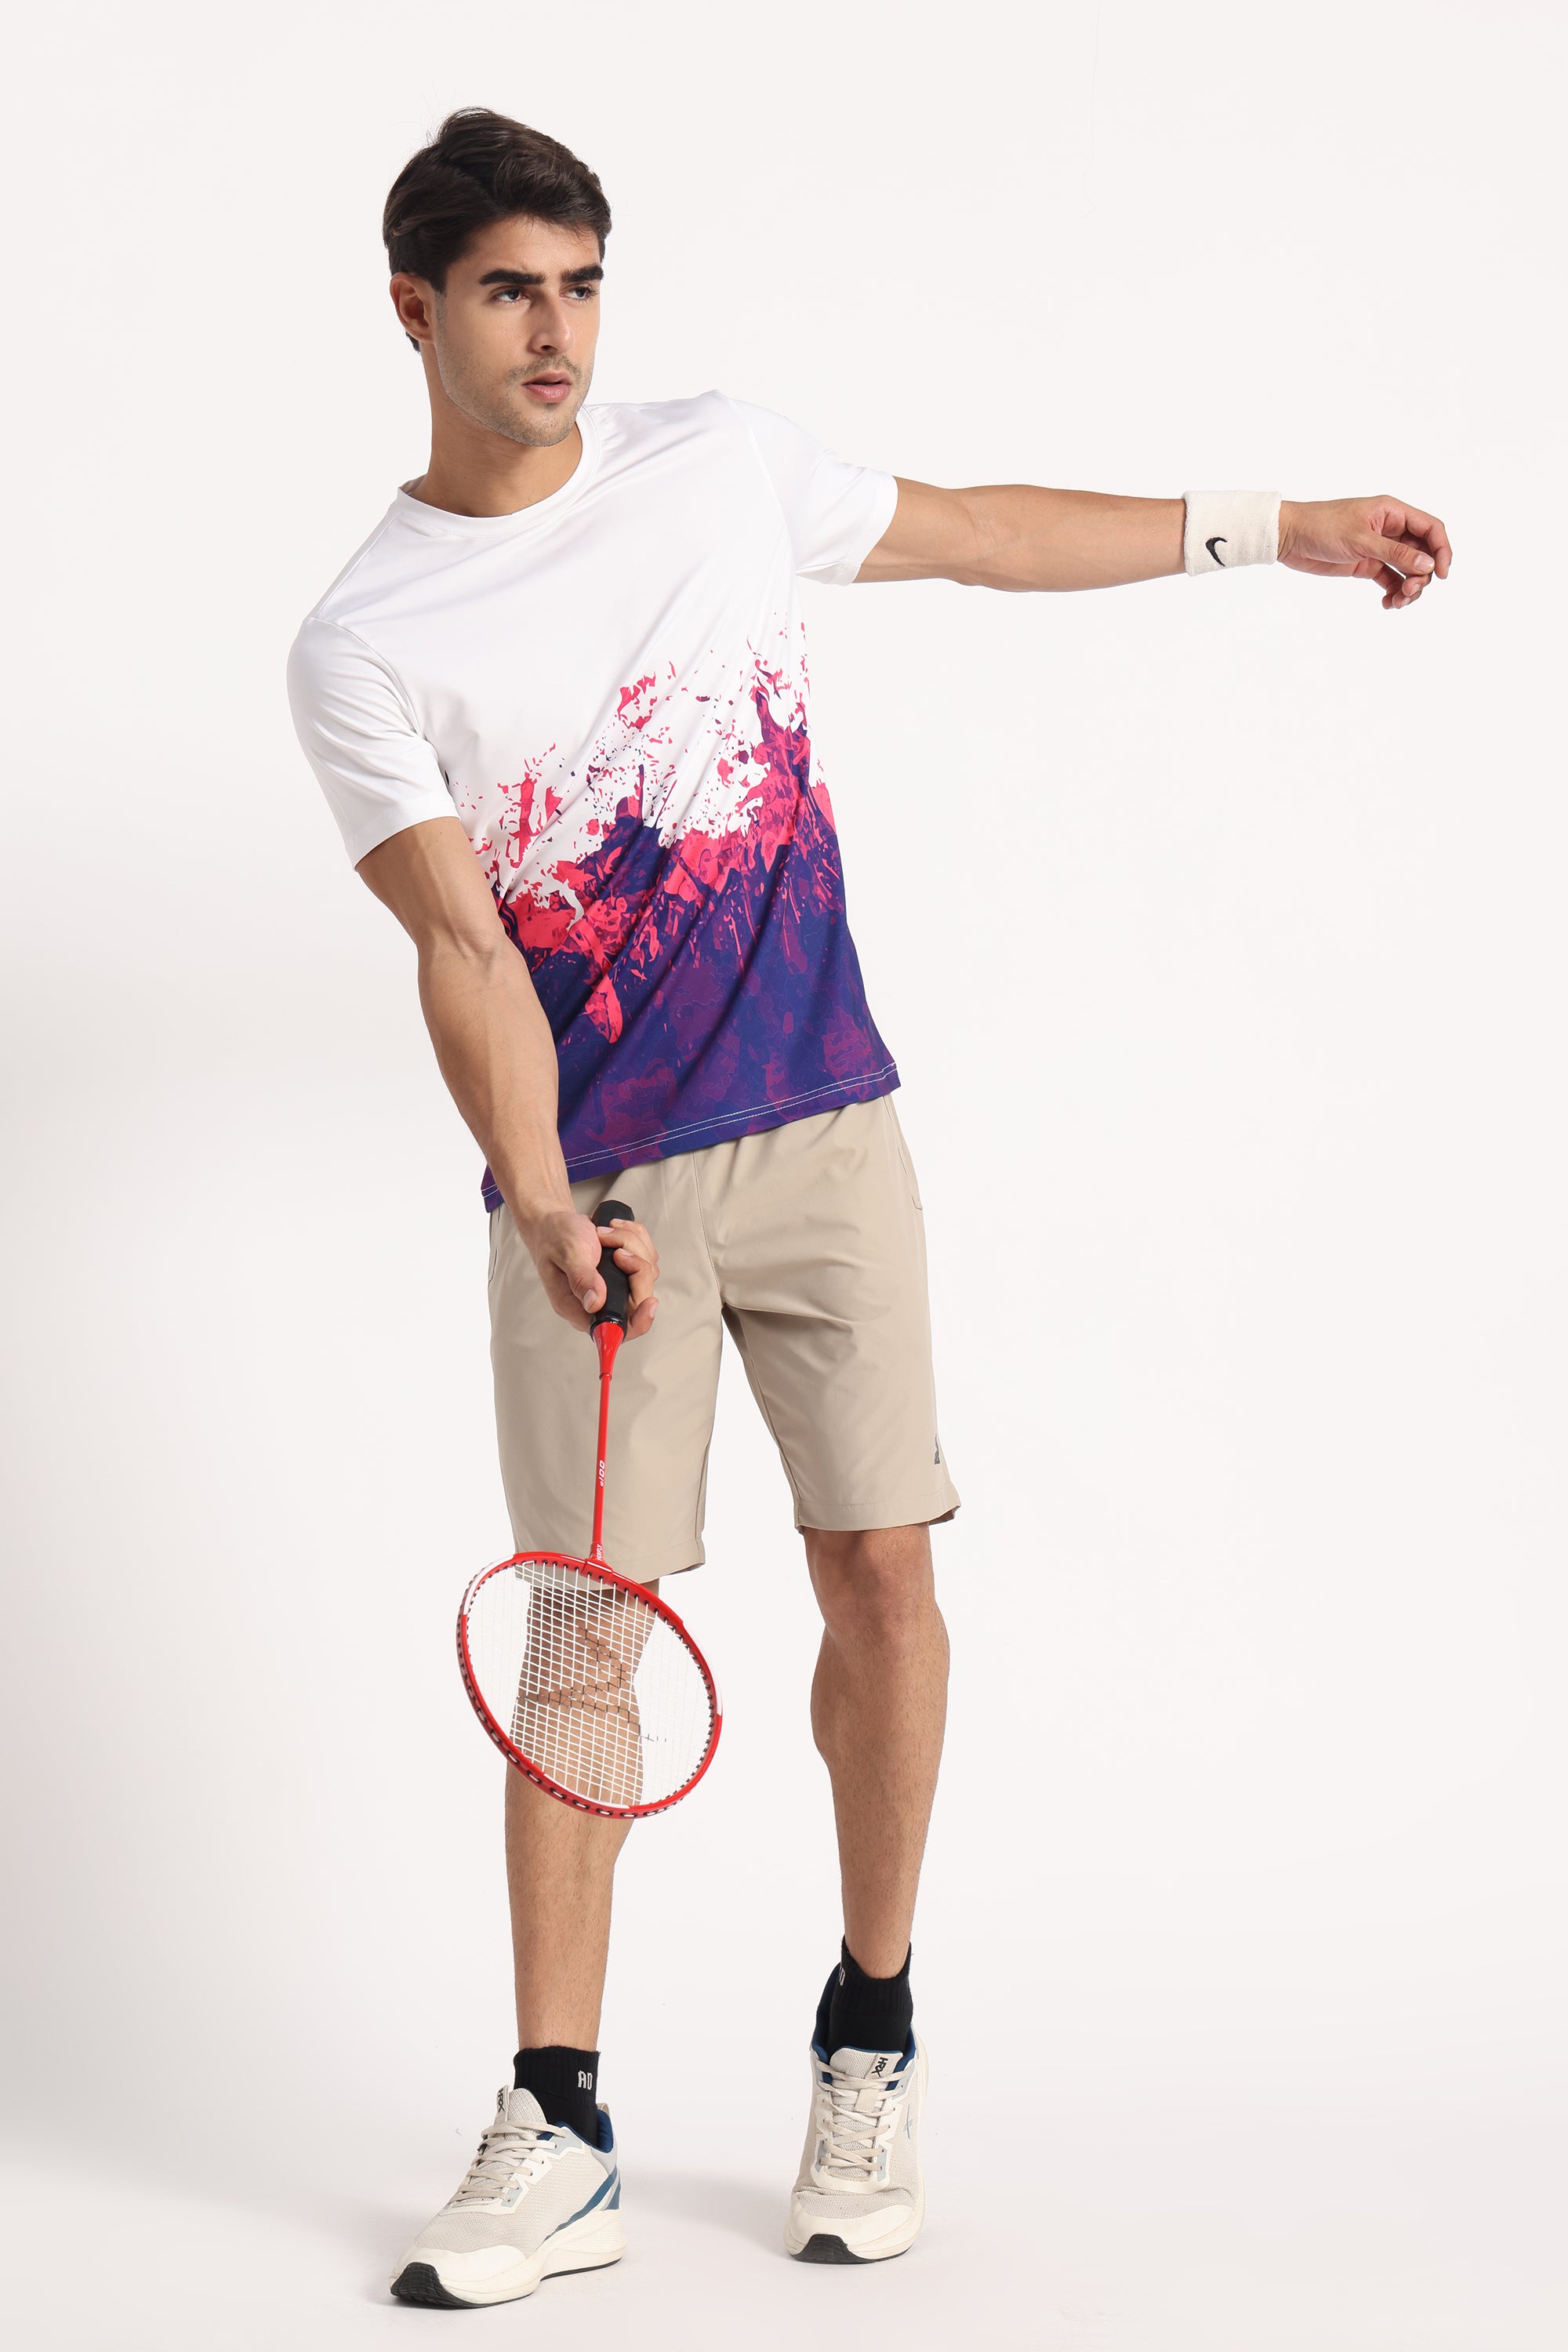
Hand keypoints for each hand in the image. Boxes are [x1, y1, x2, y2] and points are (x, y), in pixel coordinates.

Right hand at [522, 1207, 660, 1338]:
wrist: (555, 1223)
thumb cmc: (554, 1239)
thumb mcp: (567, 1254)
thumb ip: (581, 1278)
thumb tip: (595, 1303)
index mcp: (579, 1308)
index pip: (614, 1330)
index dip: (637, 1322)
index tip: (649, 1303)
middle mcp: (599, 1303)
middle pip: (640, 1298)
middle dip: (636, 1266)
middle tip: (617, 1249)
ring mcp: (615, 1288)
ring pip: (647, 1274)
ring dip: (634, 1246)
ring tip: (606, 1234)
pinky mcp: (625, 1273)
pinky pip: (647, 1258)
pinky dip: (637, 1239)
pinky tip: (616, 1230)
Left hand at [1278, 496, 1451, 609]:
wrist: (1289, 537)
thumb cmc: (1322, 527)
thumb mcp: (1361, 540)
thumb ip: (1395, 553)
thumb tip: (1427, 565)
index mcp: (1392, 512)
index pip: (1430, 529)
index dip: (1442, 550)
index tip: (1441, 574)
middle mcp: (1390, 528)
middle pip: (1422, 553)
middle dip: (1421, 575)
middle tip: (1409, 592)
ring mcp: (1379, 548)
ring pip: (1407, 569)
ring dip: (1409, 588)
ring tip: (1398, 602)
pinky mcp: (1367, 564)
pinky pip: (1390, 579)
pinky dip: (1393, 592)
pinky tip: (1387, 604)